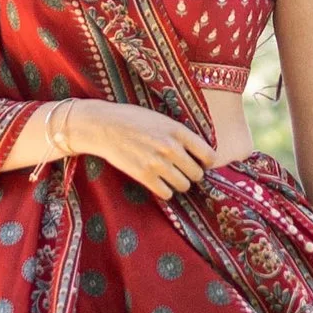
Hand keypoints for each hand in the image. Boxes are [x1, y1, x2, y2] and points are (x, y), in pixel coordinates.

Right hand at [64, 99, 215, 200]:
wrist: (104, 126)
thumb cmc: (132, 119)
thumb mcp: (161, 119)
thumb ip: (180, 134)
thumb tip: (199, 151)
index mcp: (178, 131)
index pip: (209, 155)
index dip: (207, 162)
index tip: (201, 163)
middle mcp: (171, 148)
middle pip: (197, 174)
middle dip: (192, 174)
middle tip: (183, 171)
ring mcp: (157, 163)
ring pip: (184, 186)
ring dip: (179, 183)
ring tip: (170, 176)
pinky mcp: (144, 176)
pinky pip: (166, 193)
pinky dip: (165, 190)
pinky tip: (159, 182)